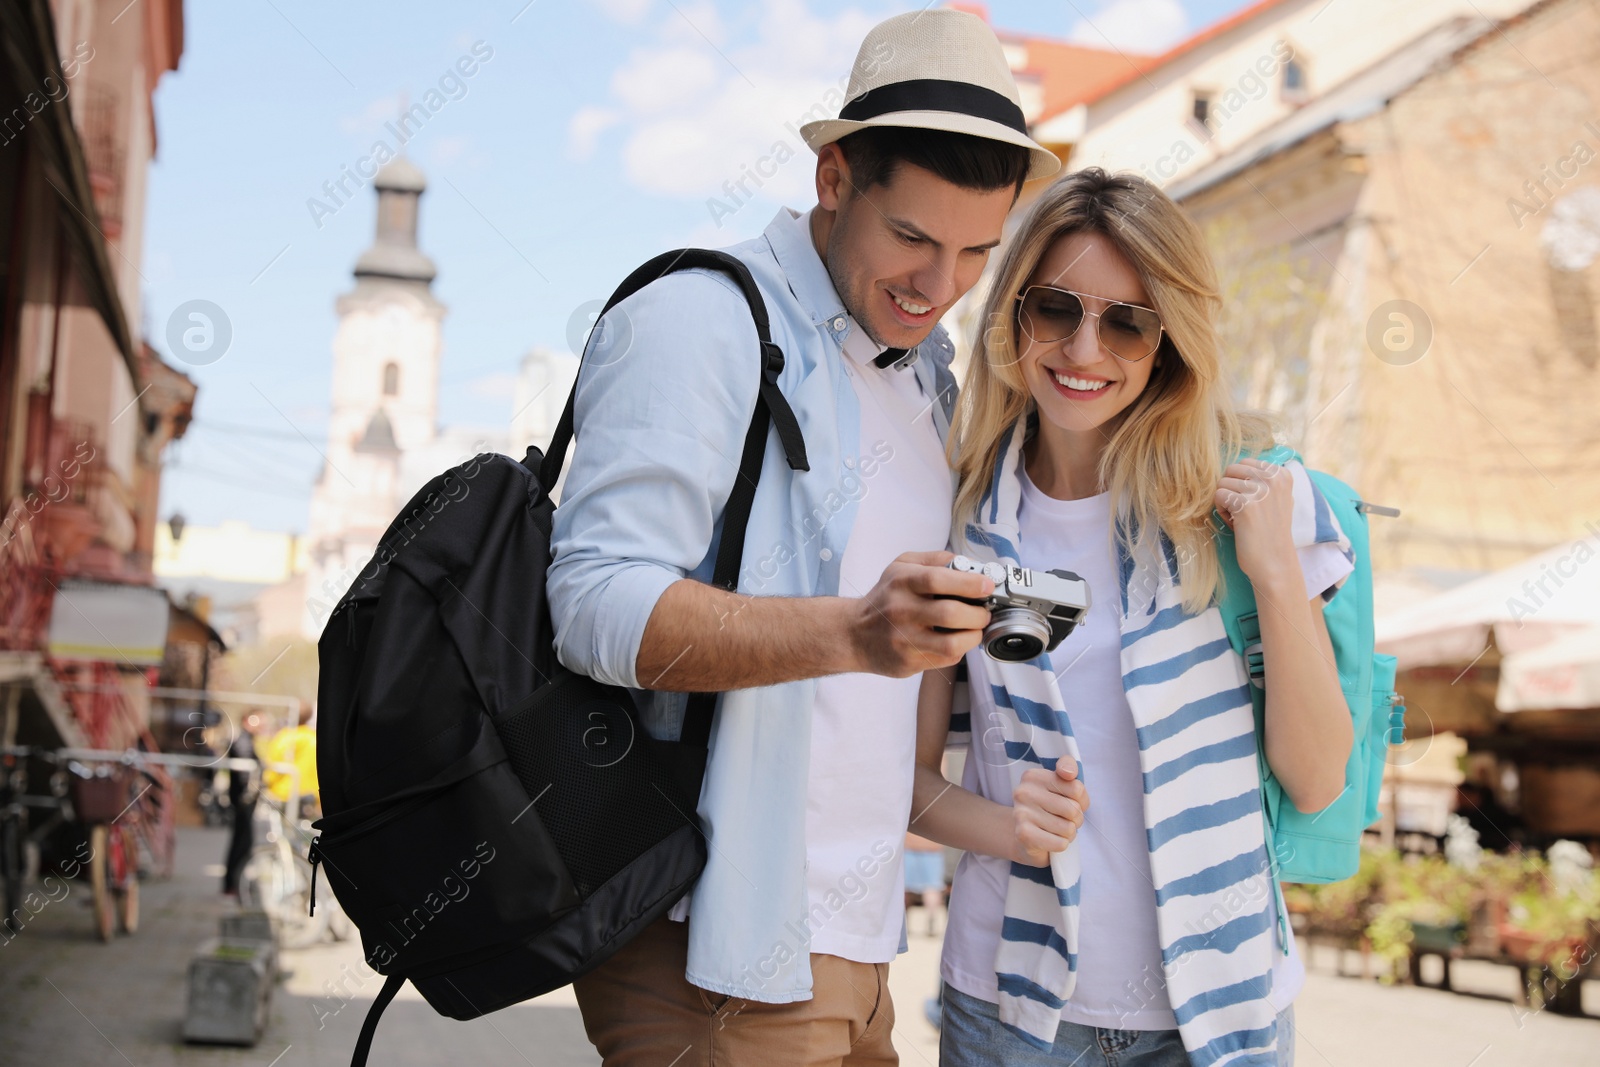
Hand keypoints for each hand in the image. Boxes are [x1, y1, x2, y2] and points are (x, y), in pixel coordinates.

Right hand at [850, 551, 993, 677]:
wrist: (854, 634)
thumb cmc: (885, 597)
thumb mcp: (901, 566)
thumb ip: (934, 559)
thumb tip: (969, 564)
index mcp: (901, 582)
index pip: (937, 579)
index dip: (969, 583)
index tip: (987, 585)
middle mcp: (901, 611)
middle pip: (950, 614)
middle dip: (978, 614)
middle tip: (984, 612)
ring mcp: (904, 640)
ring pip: (952, 644)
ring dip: (973, 636)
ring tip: (974, 628)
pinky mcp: (908, 662)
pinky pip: (946, 659)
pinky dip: (960, 648)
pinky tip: (956, 639)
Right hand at [1011, 757, 1088, 865]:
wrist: (1026, 838)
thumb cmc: (1051, 809)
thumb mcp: (1062, 785)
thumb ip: (1069, 769)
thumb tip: (1068, 772)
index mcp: (1033, 776)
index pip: (1076, 788)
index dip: (1081, 800)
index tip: (1070, 801)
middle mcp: (1023, 792)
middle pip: (1073, 809)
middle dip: (1076, 818)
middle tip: (1064, 819)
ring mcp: (1021, 813)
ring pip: (1068, 828)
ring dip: (1068, 833)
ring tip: (1056, 830)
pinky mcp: (1023, 835)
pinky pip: (1060, 843)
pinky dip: (1061, 844)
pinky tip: (1051, 840)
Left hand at [1215, 459, 1297, 587]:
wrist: (1274, 561)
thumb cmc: (1269, 531)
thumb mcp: (1276, 497)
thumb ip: (1262, 478)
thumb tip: (1236, 464)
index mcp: (1282, 474)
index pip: (1244, 463)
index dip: (1241, 483)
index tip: (1253, 502)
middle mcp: (1273, 478)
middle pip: (1231, 470)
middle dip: (1231, 489)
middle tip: (1243, 510)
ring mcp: (1260, 490)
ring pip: (1222, 483)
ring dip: (1226, 501)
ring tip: (1241, 518)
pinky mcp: (1245, 504)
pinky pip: (1218, 496)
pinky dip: (1222, 511)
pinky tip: (1236, 523)